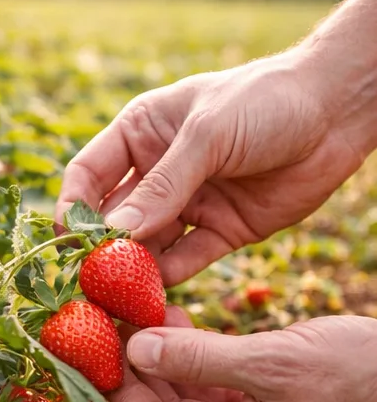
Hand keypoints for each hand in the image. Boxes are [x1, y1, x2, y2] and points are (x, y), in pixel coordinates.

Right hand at [57, 49, 369, 286]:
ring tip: (118, 299)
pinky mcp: (221, 231)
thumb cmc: (264, 101)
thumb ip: (163, 186)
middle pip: (116, 217)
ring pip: (149, 245)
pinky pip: (187, 259)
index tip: (67, 241)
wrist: (335, 113)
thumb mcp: (207, 134)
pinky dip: (170, 278)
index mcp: (142, 133)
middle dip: (102, 249)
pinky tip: (155, 297)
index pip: (89, 174)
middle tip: (88, 283)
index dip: (74, 207)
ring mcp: (189, 203)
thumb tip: (115, 234)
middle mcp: (158, 171)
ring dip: (133, 271)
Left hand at [110, 308, 376, 401]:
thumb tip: (137, 351)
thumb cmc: (358, 377)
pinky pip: (216, 395)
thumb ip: (198, 359)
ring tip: (145, 312)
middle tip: (114, 317)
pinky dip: (195, 363)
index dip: (118, 382)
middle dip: (138, 367)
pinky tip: (182, 326)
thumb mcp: (272, 361)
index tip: (94, 337)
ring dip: (165, 361)